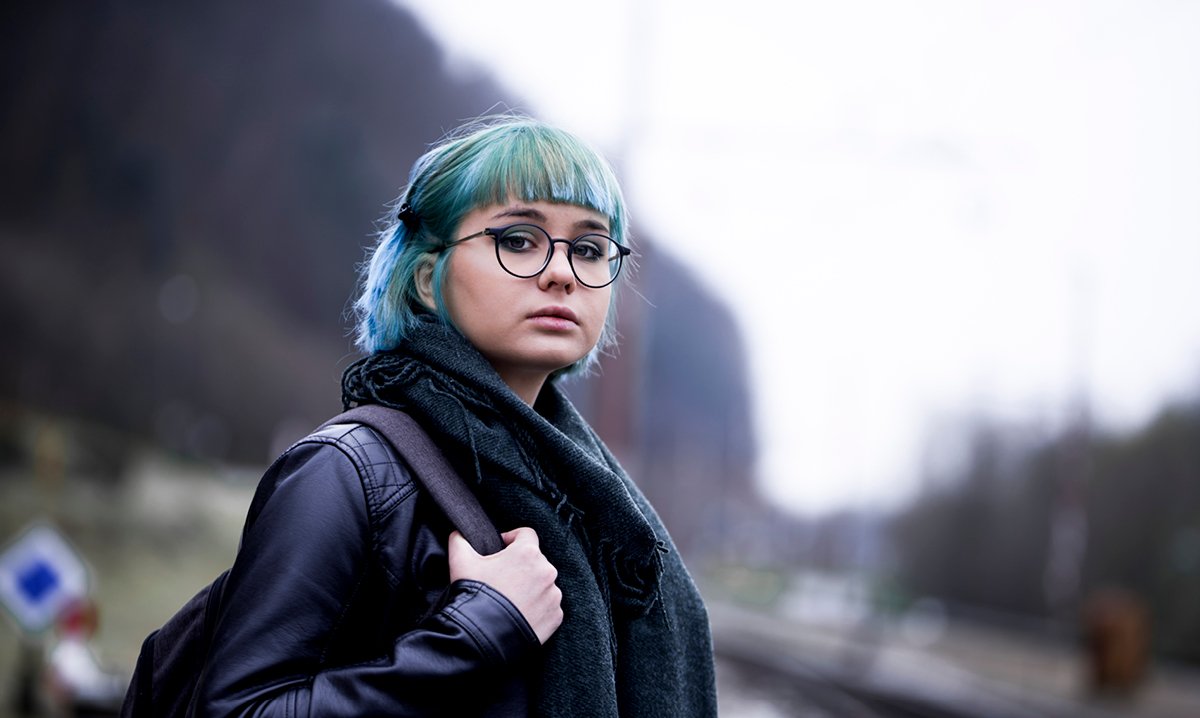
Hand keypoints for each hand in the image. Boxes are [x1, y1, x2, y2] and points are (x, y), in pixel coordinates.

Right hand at [448, 528, 562, 643]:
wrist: (484, 638)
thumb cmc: (475, 597)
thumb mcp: (460, 562)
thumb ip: (460, 540)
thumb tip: (458, 533)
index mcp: (527, 553)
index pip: (525, 534)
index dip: (511, 539)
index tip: (501, 550)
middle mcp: (546, 571)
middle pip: (535, 560)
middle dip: (519, 566)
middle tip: (501, 579)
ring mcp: (553, 594)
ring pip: (543, 583)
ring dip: (530, 587)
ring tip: (510, 599)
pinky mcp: (555, 615)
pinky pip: (548, 605)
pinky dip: (537, 607)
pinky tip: (519, 613)